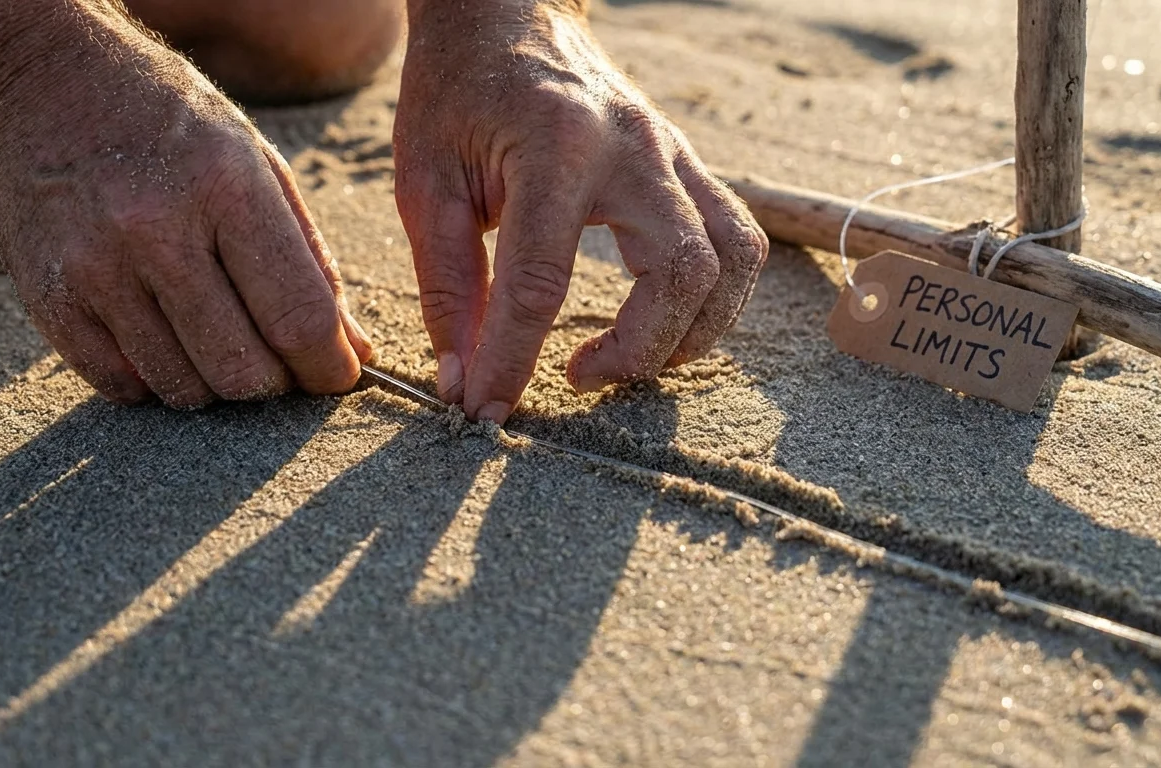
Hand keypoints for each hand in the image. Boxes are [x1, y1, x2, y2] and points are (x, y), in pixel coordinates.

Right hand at [0, 17, 370, 406]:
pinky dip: (155, 380)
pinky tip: (164, 341)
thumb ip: (309, 258)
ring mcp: (95, 268)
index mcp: (226, 187)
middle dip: (276, 383)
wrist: (39, 80)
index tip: (339, 377)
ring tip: (220, 343)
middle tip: (279, 364)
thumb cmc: (168, 121)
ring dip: (216, 385)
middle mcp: (156, 230)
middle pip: (242, 369)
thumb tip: (352, 351)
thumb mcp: (255, 161)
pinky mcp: (49, 298)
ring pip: (184, 387)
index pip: (298, 316)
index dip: (330, 367)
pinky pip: (121, 385)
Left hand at [395, 0, 766, 423]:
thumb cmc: (456, 92)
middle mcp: (633, 147)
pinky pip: (734, 236)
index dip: (513, 360)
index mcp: (555, 146)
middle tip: (577, 376)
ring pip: (733, 258)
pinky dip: (712, 295)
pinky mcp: (686, 161)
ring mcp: (672, 150)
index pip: (543, 282)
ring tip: (631, 357)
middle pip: (682, 273)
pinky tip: (662, 318)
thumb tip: (463, 381)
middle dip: (638, 351)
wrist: (505, 12)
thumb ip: (448, 287)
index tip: (488, 410)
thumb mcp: (426, 185)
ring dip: (693, 330)